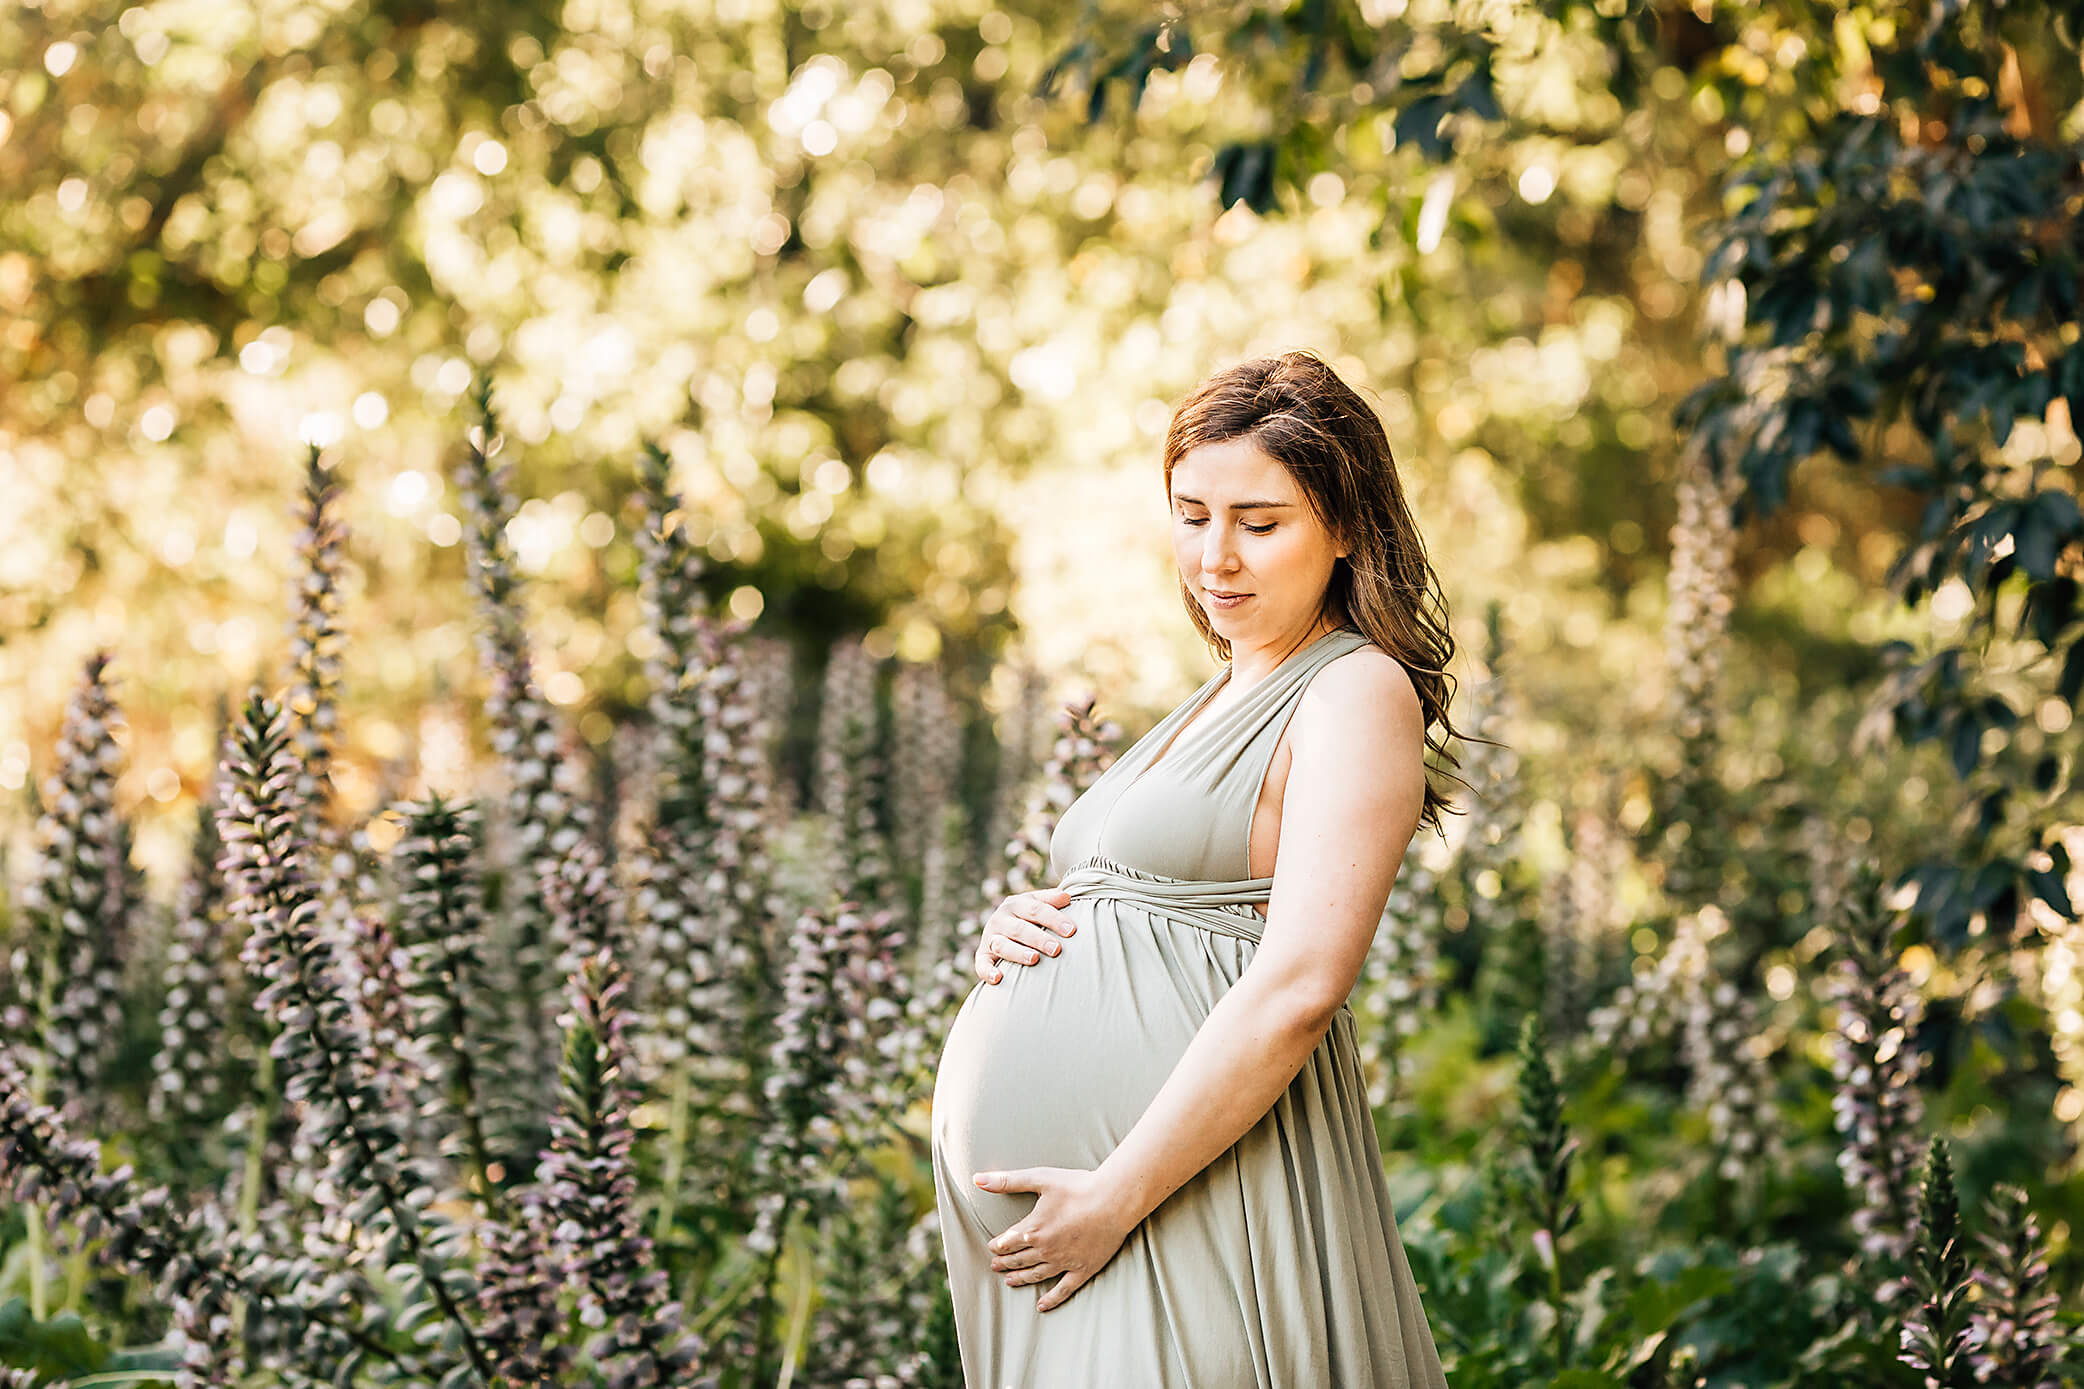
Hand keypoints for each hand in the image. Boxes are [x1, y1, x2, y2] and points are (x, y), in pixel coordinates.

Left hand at [972, 1166, 1132, 1311]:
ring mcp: (1064, 1262)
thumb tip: (978, 1179)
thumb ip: (1007, 1180)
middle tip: (995, 1266)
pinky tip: (1042, 1305)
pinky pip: (1064, 1289)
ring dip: (1021, 1279)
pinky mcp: (1083, 1270)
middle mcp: (1045, 1249)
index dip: (997, 1245)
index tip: (992, 1247)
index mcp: (1033, 1228)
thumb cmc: (1078, 1186)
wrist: (1114, 1201)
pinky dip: (1052, 1298)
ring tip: (1010, 1282)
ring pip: (1036, 1275)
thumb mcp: (1040, 1178)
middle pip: (1019, 1260)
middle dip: (1005, 1263)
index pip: (1007, 1242)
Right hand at [973, 887, 1076, 983]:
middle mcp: (1000, 919)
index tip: (1071, 930)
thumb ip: (1051, 900)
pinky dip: (987, 971)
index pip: (1035, 909)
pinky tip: (998, 978)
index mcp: (1015, 904)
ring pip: (1002, 945)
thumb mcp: (1037, 904)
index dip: (1054, 919)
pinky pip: (981, 964)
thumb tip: (1067, 897)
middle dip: (1038, 938)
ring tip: (1034, 959)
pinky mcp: (982, 956)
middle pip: (1020, 928)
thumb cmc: (1029, 918)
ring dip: (1017, 953)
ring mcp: (990, 938)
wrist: (1002, 930)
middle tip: (1056, 949)